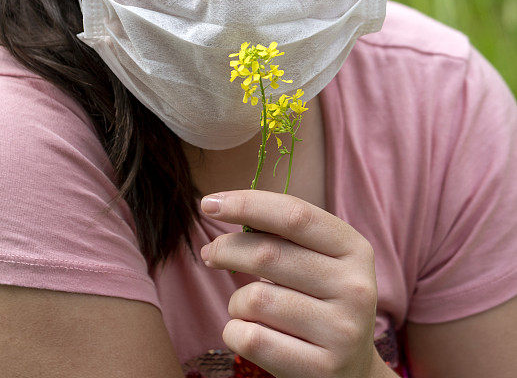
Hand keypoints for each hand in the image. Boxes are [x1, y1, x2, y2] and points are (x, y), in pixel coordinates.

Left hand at [199, 189, 384, 377]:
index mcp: (354, 249)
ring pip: (255, 299)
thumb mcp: (320, 260)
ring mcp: (341, 331)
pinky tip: (248, 331)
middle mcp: (355, 287)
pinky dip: (235, 331)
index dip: (247, 204)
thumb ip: (283, 234)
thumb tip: (222, 208)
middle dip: (226, 249)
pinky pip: (251, 339)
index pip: (294, 214)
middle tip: (210, 253)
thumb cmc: (320, 301)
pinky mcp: (321, 370)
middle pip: (268, 254)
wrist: (352, 372)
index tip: (209, 204)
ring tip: (245, 306)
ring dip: (236, 301)